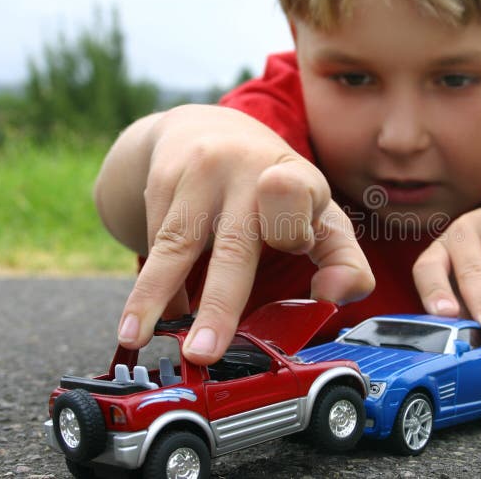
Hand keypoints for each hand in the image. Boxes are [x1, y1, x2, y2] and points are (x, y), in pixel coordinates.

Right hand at [115, 105, 373, 363]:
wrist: (208, 128)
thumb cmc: (275, 189)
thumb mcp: (319, 215)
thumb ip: (343, 260)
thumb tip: (331, 298)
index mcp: (299, 180)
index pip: (298, 204)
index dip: (294, 232)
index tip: (297, 258)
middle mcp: (249, 170)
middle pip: (235, 244)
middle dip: (219, 302)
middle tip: (204, 351)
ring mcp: (202, 172)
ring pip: (178, 243)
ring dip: (154, 295)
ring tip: (136, 337)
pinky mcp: (164, 179)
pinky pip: (156, 240)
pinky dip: (153, 285)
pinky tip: (147, 317)